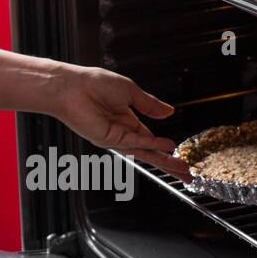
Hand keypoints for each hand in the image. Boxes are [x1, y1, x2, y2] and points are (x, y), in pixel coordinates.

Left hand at [46, 63, 192, 182]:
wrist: (71, 87)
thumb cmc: (92, 84)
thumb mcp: (130, 91)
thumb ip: (150, 104)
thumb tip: (169, 111)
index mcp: (127, 120)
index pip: (150, 139)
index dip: (165, 147)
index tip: (178, 153)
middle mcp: (122, 132)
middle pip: (150, 152)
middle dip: (168, 163)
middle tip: (186, 174)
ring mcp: (116, 138)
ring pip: (145, 153)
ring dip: (164, 161)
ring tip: (182, 169)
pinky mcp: (109, 139)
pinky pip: (135, 142)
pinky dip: (152, 145)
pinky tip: (167, 147)